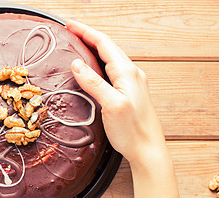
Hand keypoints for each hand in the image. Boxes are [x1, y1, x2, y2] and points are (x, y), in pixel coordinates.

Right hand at [67, 20, 166, 165]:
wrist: (148, 150)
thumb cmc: (132, 131)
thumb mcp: (111, 105)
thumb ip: (94, 83)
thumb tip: (77, 64)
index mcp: (127, 73)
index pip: (104, 43)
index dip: (86, 32)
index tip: (70, 25)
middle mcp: (132, 74)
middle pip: (108, 47)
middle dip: (88, 36)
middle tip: (71, 32)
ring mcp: (132, 83)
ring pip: (110, 58)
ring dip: (94, 48)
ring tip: (79, 44)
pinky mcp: (129, 93)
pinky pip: (112, 70)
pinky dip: (99, 62)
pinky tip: (92, 68)